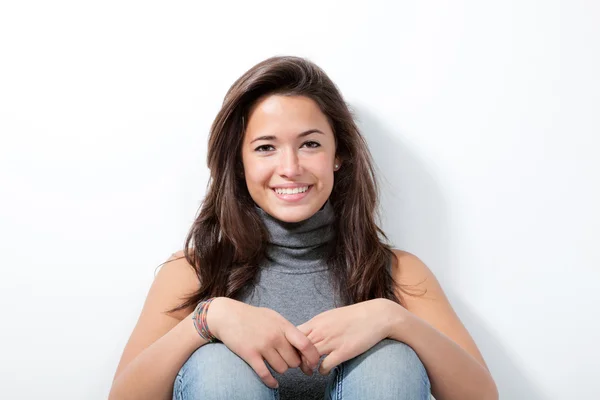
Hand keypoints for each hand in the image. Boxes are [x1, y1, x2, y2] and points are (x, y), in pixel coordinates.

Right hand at [206, 297, 320, 388]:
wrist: (228, 315)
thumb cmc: (253, 317)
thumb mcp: (274, 317)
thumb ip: (288, 330)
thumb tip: (304, 345)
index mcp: (283, 326)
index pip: (306, 344)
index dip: (313, 357)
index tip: (313, 364)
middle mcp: (275, 336)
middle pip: (294, 361)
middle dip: (292, 364)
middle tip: (286, 360)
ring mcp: (262, 346)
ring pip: (281, 369)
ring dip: (280, 369)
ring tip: (274, 363)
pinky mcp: (250, 355)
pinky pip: (265, 374)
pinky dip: (271, 382)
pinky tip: (274, 383)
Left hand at [296, 298, 401, 374]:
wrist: (376, 315)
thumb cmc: (353, 316)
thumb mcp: (330, 316)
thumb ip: (317, 325)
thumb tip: (306, 333)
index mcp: (317, 322)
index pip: (292, 335)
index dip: (290, 345)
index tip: (294, 351)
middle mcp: (321, 331)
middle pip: (297, 348)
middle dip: (296, 358)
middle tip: (299, 364)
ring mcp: (331, 342)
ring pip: (308, 359)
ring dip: (307, 367)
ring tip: (310, 369)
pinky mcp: (343, 352)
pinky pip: (324, 366)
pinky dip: (322, 371)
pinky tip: (325, 370)